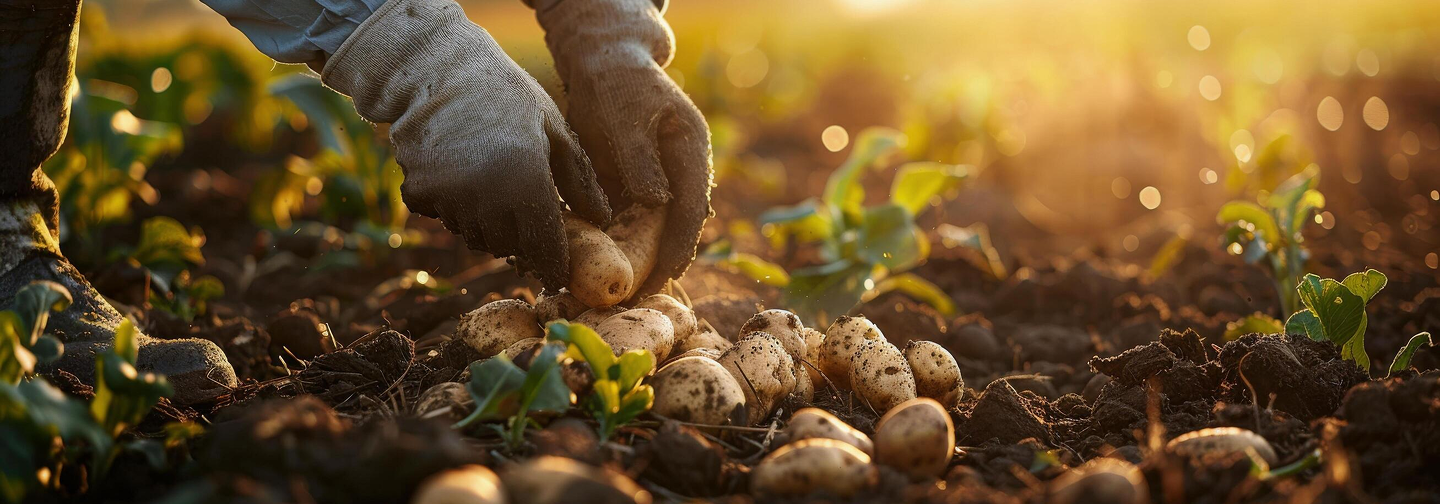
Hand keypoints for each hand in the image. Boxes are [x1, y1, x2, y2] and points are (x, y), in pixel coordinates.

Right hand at [321, 0, 610, 288]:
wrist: (438, 69)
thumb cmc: (507, 94)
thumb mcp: (555, 129)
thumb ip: (580, 179)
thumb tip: (602, 219)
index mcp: (526, 179)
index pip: (546, 246)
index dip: (554, 265)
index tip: (559, 273)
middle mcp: (486, 197)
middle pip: (510, 246)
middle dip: (523, 240)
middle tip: (528, 218)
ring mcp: (449, 198)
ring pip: (476, 236)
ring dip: (490, 225)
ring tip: (495, 187)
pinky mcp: (419, 193)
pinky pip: (444, 219)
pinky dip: (456, 208)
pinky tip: (463, 175)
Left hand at [534, 0, 713, 294]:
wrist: (603, 66)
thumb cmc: (616, 84)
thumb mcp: (627, 115)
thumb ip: (640, 157)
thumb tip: (657, 201)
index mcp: (691, 150)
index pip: (692, 207)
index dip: (680, 245)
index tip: (665, 275)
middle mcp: (680, 171)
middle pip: (676, 226)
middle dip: (660, 263)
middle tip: (638, 297)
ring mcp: (659, 180)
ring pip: (653, 230)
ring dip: (639, 261)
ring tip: (620, 294)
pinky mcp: (635, 187)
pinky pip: (630, 224)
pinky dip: (617, 246)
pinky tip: (601, 270)